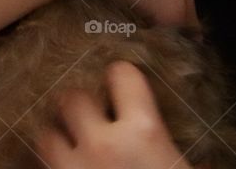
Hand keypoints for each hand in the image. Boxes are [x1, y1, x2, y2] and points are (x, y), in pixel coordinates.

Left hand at [35, 61, 194, 168]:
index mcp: (143, 133)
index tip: (122, 82)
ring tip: (70, 143)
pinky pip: (42, 167)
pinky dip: (50, 166)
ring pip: (46, 132)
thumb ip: (176, 158)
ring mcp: (73, 168)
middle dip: (80, 104)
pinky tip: (64, 168)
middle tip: (90, 115)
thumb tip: (193, 157)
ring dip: (57, 136)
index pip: (123, 77)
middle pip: (72, 98)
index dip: (122, 77)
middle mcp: (102, 142)